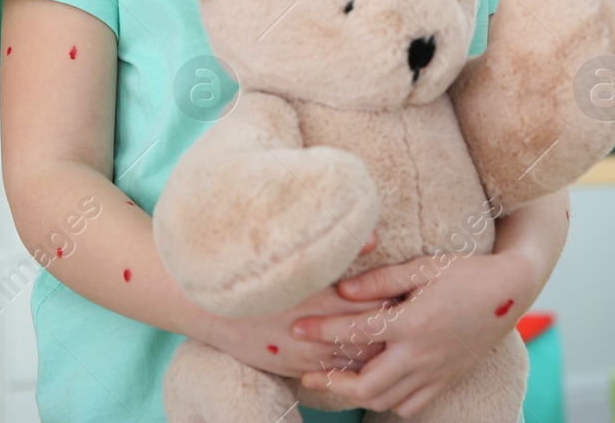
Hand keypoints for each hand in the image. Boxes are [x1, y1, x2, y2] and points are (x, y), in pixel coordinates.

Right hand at [196, 233, 386, 379]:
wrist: (207, 305)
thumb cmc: (251, 272)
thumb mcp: (292, 257)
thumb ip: (335, 250)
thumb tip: (373, 240)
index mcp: (317, 301)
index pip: (370, 307)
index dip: (391, 300)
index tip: (405, 290)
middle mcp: (313, 333)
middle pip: (367, 338)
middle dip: (389, 328)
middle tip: (407, 316)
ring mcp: (301, 356)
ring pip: (352, 361)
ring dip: (372, 350)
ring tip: (391, 337)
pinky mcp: (291, 369)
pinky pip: (330, 373)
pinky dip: (349, 366)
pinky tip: (361, 357)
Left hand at [288, 248, 537, 415]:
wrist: (510, 290)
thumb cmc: (465, 271)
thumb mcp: (422, 267)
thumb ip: (380, 281)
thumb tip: (341, 291)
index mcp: (413, 322)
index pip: (355, 332)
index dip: (321, 330)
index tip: (296, 328)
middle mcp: (422, 354)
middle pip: (367, 386)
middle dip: (332, 382)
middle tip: (309, 373)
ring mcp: (436, 371)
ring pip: (386, 401)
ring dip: (357, 394)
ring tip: (337, 380)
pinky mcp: (447, 379)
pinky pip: (411, 405)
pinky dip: (389, 401)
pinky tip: (378, 386)